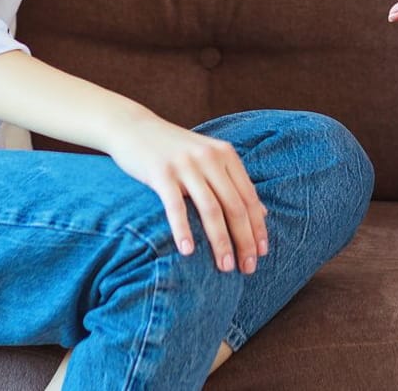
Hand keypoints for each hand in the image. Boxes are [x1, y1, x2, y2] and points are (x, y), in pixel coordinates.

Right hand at [101, 110, 266, 273]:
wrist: (134, 128)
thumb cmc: (174, 150)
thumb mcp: (209, 158)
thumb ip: (234, 182)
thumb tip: (262, 213)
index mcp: (226, 155)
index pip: (249, 197)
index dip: (258, 227)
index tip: (261, 253)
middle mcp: (210, 158)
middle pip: (234, 206)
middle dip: (244, 240)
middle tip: (247, 268)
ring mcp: (186, 164)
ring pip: (211, 209)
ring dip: (220, 241)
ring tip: (225, 267)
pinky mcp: (161, 172)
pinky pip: (176, 206)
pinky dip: (183, 230)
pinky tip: (188, 251)